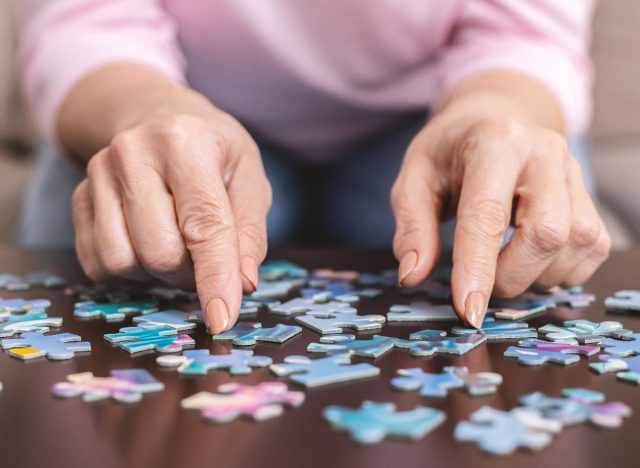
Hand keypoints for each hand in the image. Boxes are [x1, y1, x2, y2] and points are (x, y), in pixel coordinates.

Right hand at [72, 111, 271, 332]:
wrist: (161, 118)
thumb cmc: (215, 153)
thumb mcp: (249, 180)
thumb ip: (250, 233)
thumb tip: (242, 285)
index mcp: (185, 143)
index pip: (203, 225)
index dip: (215, 278)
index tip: (222, 320)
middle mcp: (132, 153)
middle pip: (159, 252)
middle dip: (189, 272)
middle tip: (204, 256)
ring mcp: (97, 174)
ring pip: (123, 262)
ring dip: (157, 273)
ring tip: (177, 245)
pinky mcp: (79, 197)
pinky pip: (97, 263)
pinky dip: (129, 270)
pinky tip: (147, 242)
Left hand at [391, 112, 609, 327]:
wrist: (491, 119)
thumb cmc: (448, 153)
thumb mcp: (413, 179)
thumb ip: (412, 226)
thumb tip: (413, 276)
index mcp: (494, 143)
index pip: (488, 215)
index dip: (477, 268)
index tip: (468, 311)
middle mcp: (543, 152)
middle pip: (546, 232)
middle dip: (510, 275)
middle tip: (480, 282)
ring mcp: (573, 171)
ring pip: (577, 243)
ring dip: (537, 275)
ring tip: (504, 265)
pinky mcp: (588, 193)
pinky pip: (593, 246)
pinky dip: (563, 270)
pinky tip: (532, 261)